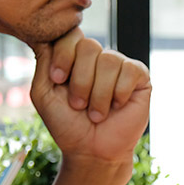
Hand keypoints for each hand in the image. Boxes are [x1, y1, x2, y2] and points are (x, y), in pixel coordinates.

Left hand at [29, 28, 150, 169]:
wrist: (93, 151)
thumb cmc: (67, 125)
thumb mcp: (43, 93)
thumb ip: (43, 61)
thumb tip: (44, 33)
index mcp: (74, 57)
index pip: (70, 34)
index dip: (64, 54)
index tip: (58, 79)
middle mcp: (97, 57)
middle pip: (89, 46)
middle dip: (81, 81)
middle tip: (79, 105)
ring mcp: (119, 65)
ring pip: (109, 60)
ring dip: (99, 94)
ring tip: (97, 113)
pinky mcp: (140, 77)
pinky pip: (130, 70)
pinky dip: (119, 93)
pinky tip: (117, 106)